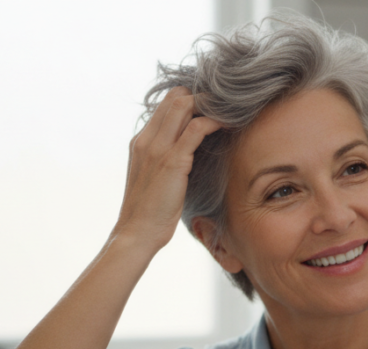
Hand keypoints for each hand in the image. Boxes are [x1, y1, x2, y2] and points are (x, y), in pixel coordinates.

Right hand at [112, 86, 221, 252]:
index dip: (190, 99)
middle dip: (202, 96)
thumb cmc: (150, 212)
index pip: (165, 103)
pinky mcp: (172, 161)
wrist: (137, 232)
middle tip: (225, 106)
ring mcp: (157, 148)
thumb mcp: (154, 179)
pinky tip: (228, 125)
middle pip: (175, 96)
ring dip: (210, 104)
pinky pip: (196, 129)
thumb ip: (165, 161)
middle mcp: (146, 139)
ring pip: (183, 105)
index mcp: (140, 142)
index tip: (212, 108)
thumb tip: (189, 155)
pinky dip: (214, 122)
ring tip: (230, 111)